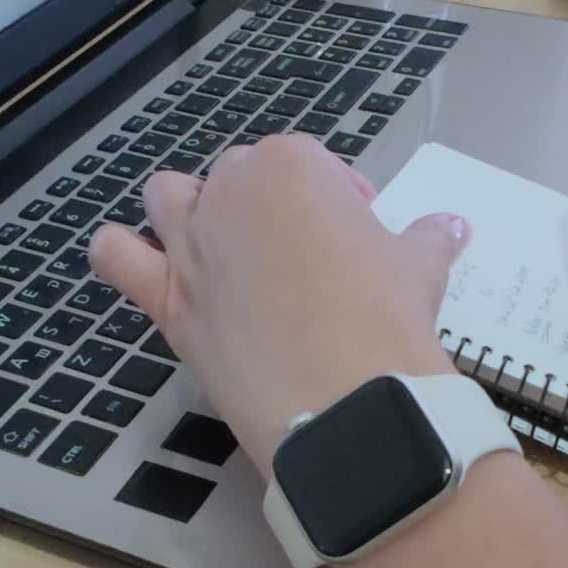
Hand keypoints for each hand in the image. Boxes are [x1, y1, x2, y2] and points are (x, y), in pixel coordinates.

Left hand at [89, 135, 465, 473]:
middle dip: (276, 209)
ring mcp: (190, 247)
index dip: (341, 199)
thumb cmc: (386, 320)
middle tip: (315, 259)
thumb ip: (427, 240)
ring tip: (230, 251)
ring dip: (192, 210)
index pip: (310, 163)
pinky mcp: (168, 302)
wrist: (346, 404)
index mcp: (290, 167)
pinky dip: (122, 252)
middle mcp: (229, 195)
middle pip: (241, 179)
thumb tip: (450, 228)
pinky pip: (117, 257)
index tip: (362, 234)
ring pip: (170, 198)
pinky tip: (145, 262)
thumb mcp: (419, 269)